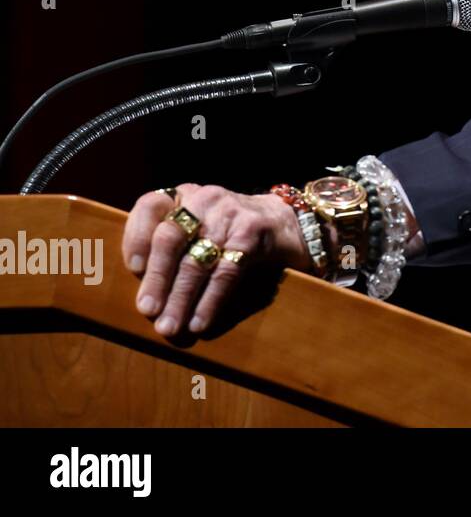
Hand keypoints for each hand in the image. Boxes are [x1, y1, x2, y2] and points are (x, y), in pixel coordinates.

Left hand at [122, 184, 313, 335]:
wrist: (286, 223)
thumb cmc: (232, 232)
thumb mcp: (201, 226)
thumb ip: (172, 247)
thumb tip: (144, 294)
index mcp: (185, 195)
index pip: (150, 206)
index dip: (136, 237)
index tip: (133, 269)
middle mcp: (205, 200)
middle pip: (170, 238)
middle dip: (157, 278)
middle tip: (147, 310)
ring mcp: (230, 215)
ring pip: (197, 261)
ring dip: (180, 298)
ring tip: (169, 326)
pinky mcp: (253, 234)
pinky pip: (226, 272)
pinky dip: (210, 300)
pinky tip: (200, 321)